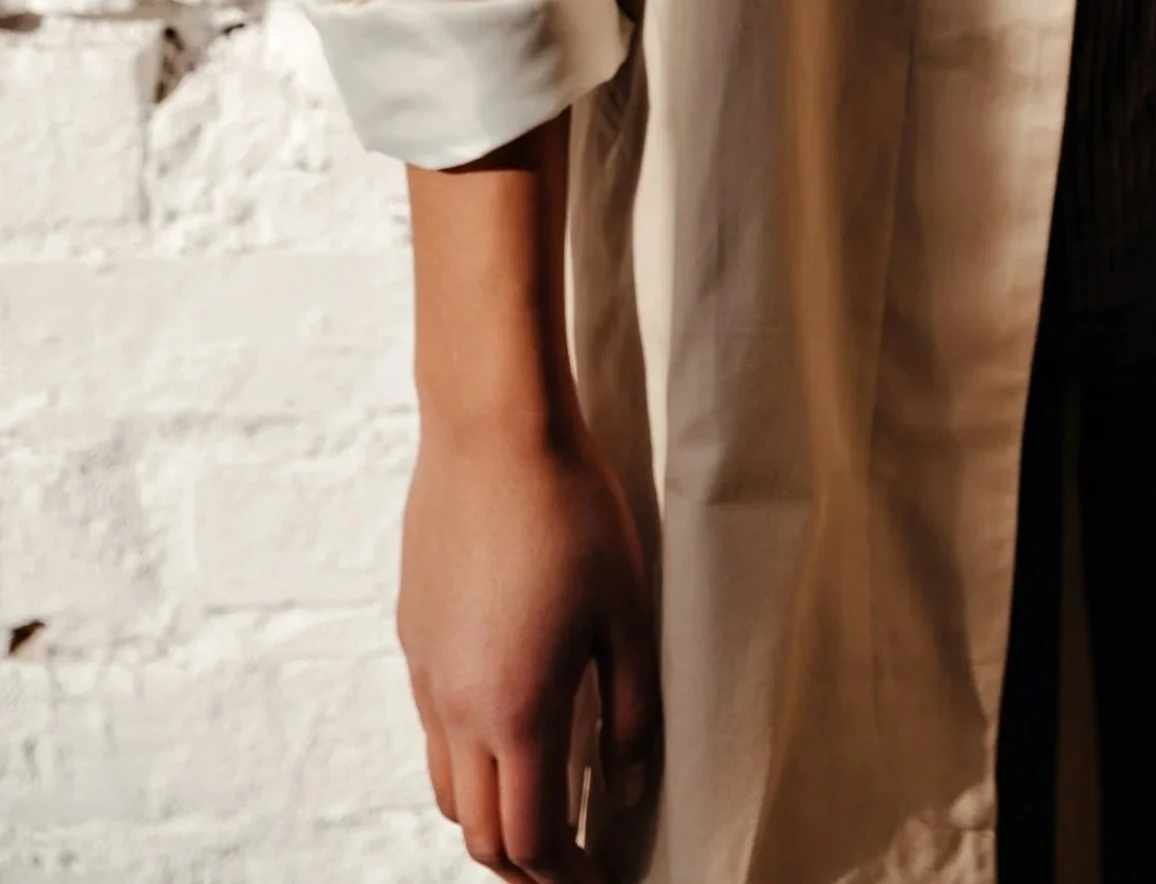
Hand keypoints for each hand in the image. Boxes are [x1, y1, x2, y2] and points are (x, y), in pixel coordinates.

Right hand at [399, 416, 659, 878]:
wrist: (492, 429)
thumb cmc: (573, 510)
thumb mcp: (627, 612)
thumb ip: (631, 711)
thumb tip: (629, 789)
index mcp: (517, 712)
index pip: (532, 839)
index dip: (567, 877)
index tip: (601, 878)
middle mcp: (458, 708)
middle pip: (480, 831)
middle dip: (526, 863)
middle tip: (573, 859)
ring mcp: (426, 673)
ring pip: (447, 786)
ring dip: (491, 813)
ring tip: (540, 802)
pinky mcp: (413, 635)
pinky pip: (433, 727)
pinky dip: (467, 756)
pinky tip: (507, 722)